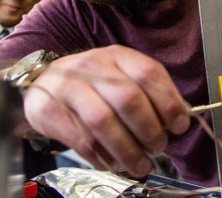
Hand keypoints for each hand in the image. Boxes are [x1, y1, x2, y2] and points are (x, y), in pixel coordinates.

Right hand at [21, 45, 190, 177]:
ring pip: (104, 122)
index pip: (148, 74)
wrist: (42, 83)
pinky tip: (112, 163)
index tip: (179, 126)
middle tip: (158, 147)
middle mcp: (92, 66)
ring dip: (127, 150)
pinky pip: (80, 139)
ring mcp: (68, 86)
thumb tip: (180, 119)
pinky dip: (101, 157)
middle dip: (149, 130)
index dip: (169, 103)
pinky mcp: (48, 109)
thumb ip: (148, 93)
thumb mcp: (120, 76)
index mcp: (116, 56)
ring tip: (140, 165)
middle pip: (128, 98)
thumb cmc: (92, 84)